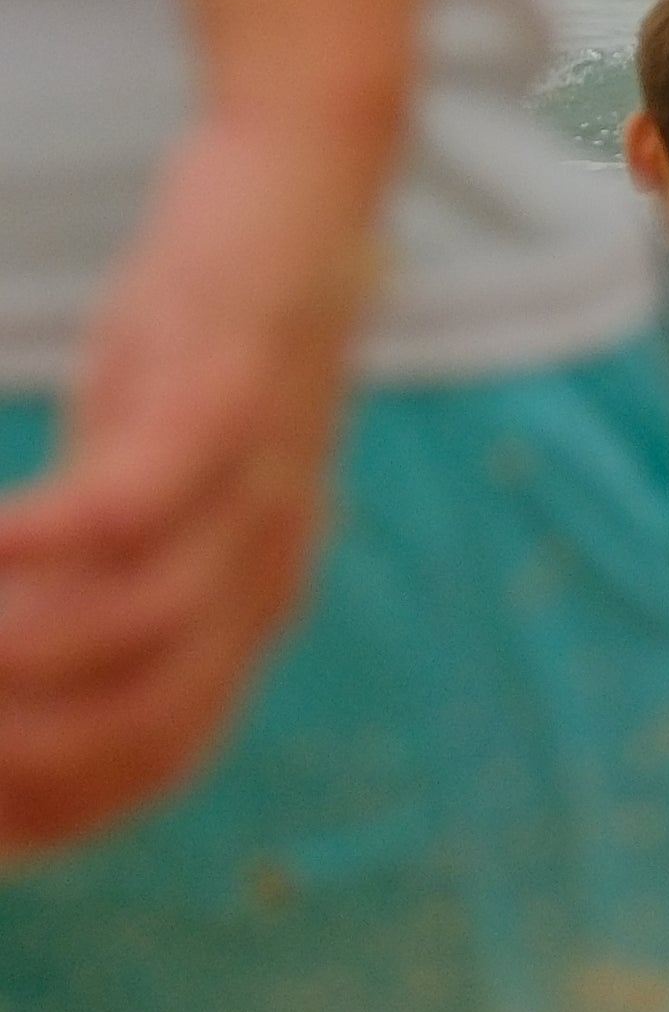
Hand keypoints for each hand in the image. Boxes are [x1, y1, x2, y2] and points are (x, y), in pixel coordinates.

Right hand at [0, 105, 381, 848]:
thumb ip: (87, 572)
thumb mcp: (137, 479)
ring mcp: (257, 488)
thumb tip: (12, 654)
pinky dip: (37, 539)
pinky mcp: (227, 400)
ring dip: (8, 657)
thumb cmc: (194, 351)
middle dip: (20, 761)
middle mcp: (266, 567)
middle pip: (143, 718)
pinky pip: (129, 503)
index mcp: (248, 605)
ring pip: (131, 624)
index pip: (156, 756)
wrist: (297, 199)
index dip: (56, 812)